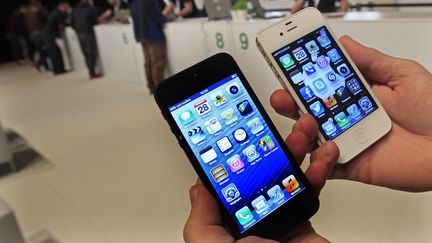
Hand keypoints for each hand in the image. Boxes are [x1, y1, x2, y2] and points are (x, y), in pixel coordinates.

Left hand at [183, 115, 338, 241]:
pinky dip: (320, 169)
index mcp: (229, 218)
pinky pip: (313, 188)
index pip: (231, 178)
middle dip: (271, 143)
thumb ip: (201, 217)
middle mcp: (255, 212)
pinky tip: (322, 154)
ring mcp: (281, 214)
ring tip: (303, 129)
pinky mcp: (305, 218)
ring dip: (298, 148)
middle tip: (276, 124)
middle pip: (263, 168)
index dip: (235, 153)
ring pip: (290, 172)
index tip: (239, 129)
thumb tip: (199, 185)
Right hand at [271, 36, 431, 191]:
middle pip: (305, 110)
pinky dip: (317, 162)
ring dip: (299, 130)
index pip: (318, 83)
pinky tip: (327, 150)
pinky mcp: (348, 165)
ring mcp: (344, 141)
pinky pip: (323, 167)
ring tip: (307, 123)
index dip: (300, 76)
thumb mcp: (403, 76)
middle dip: (288, 102)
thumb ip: (371, 61)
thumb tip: (343, 43)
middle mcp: (344, 117)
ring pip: (309, 138)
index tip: (286, 67)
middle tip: (284, 97)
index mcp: (353, 93)